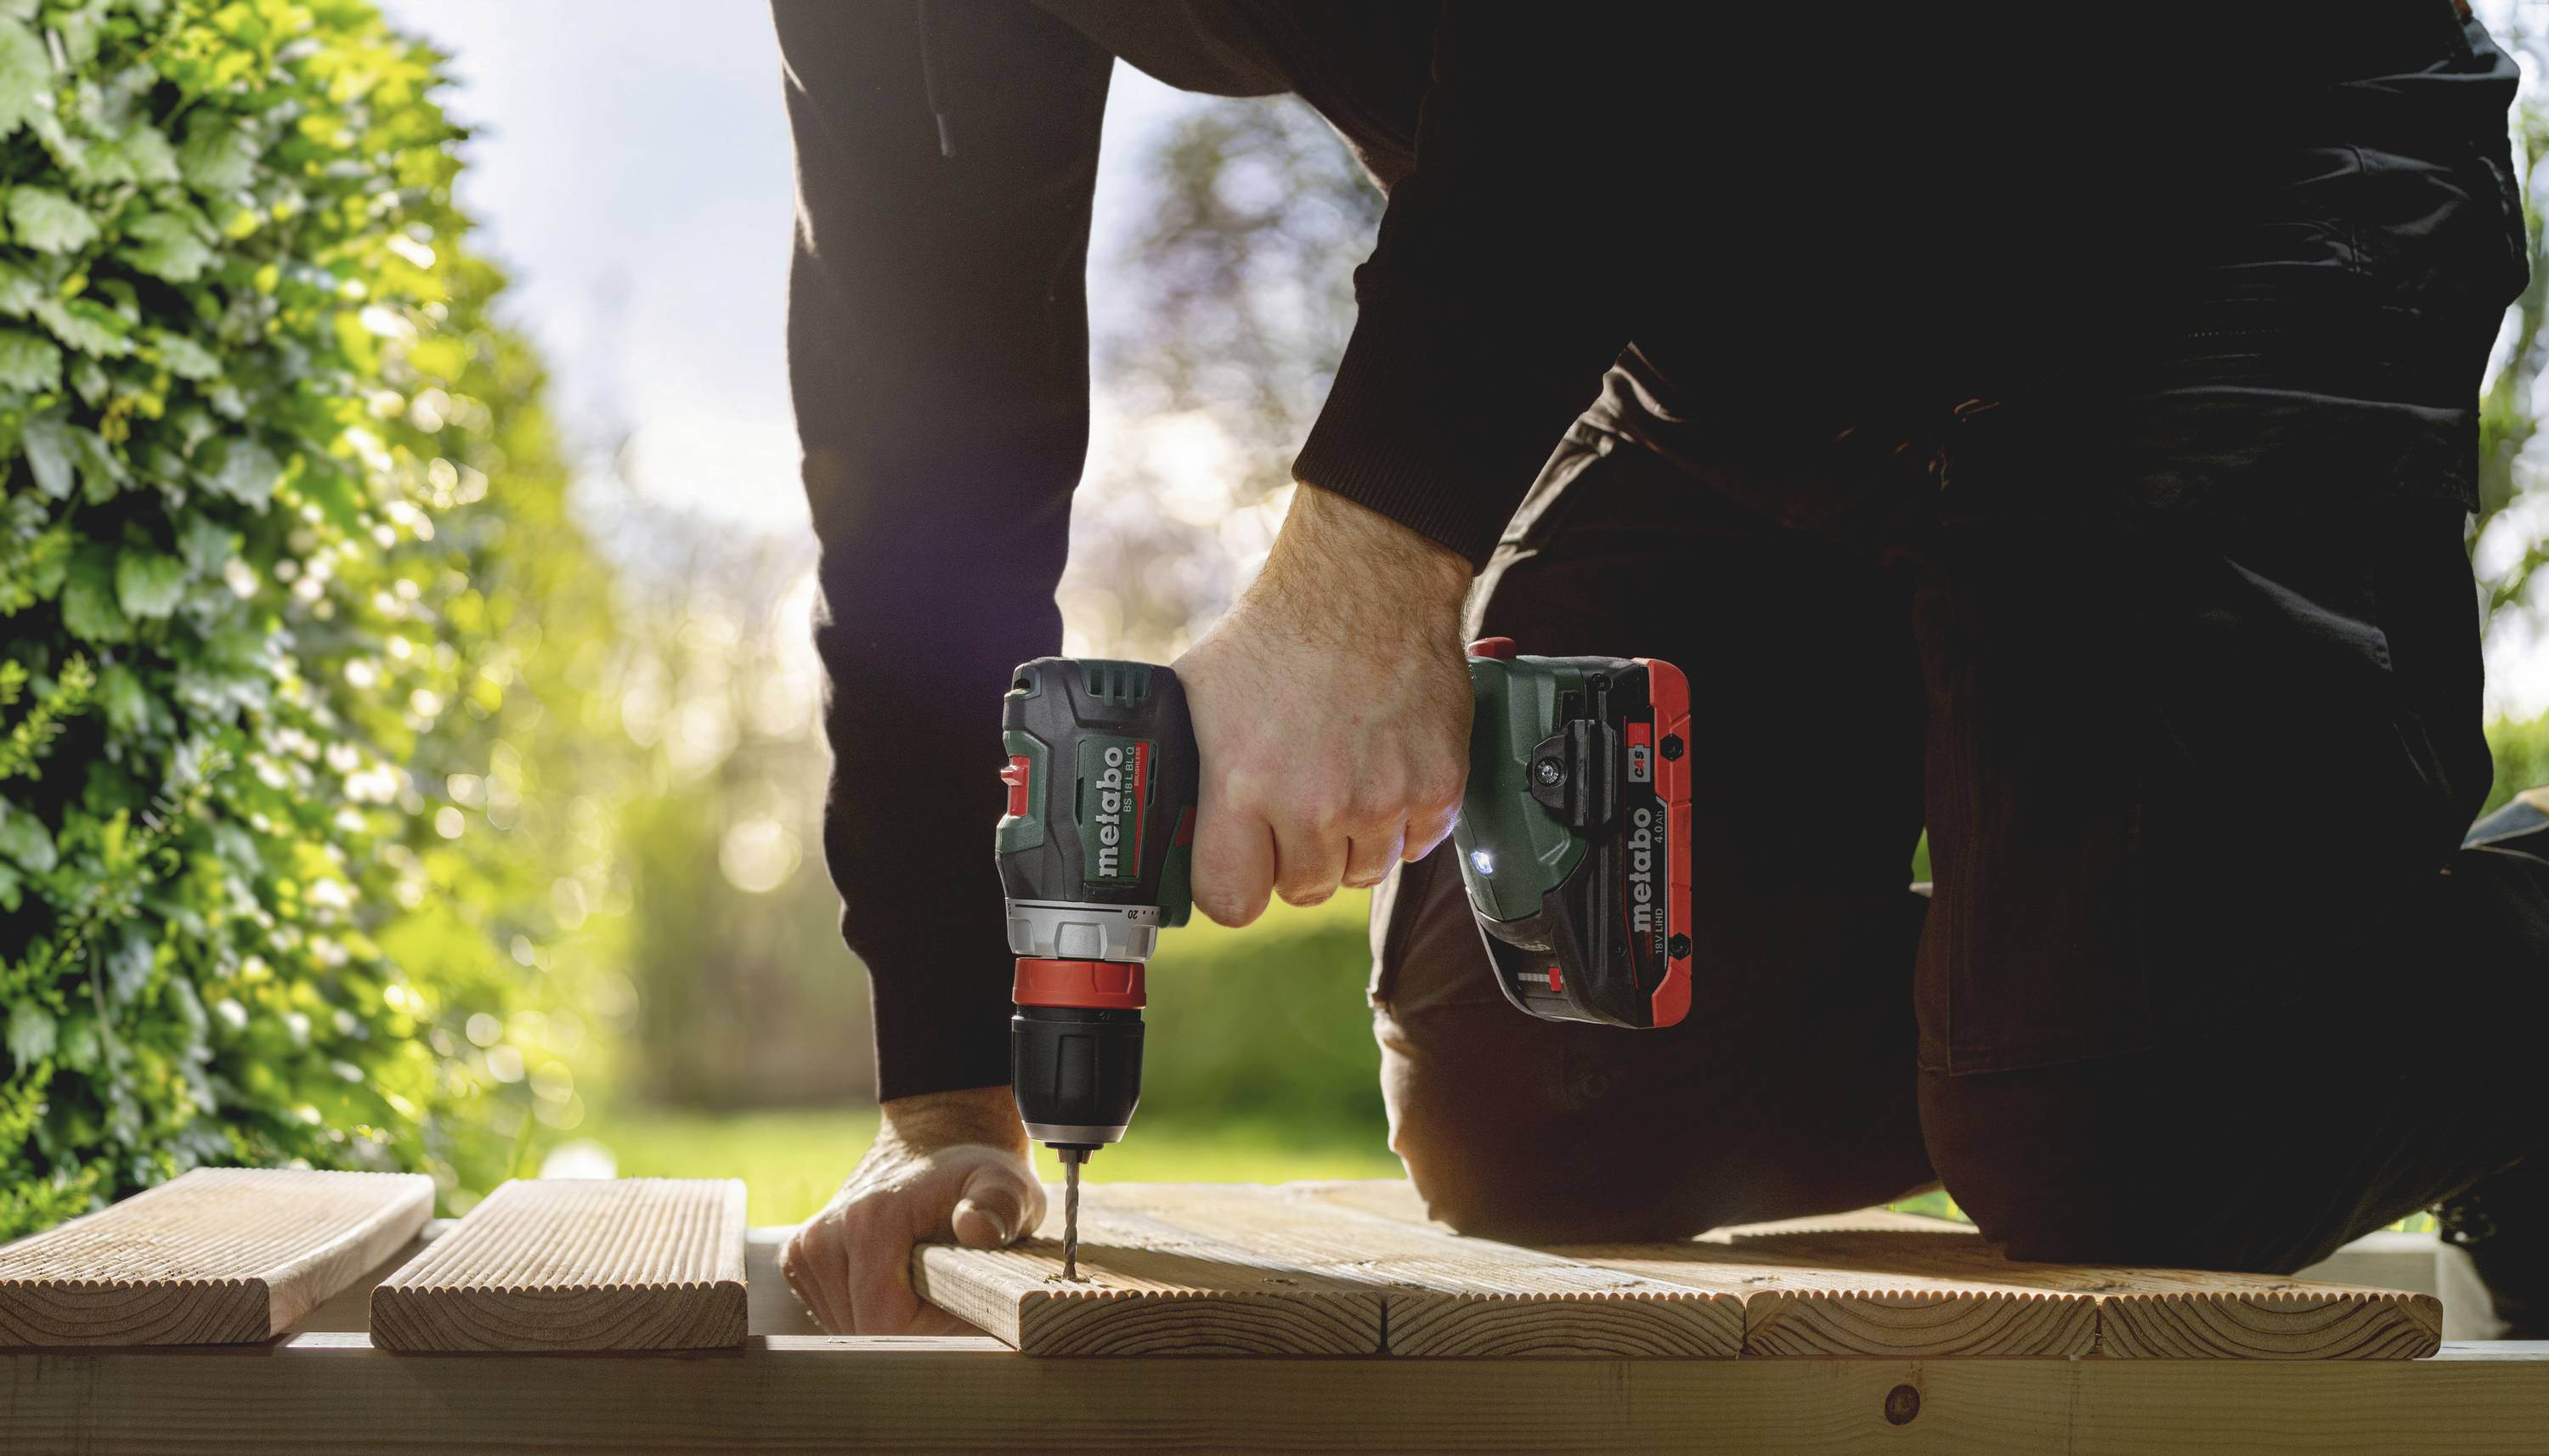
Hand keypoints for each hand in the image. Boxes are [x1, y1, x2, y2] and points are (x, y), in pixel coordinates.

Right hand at [779, 1085, 1045, 1334]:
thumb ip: (1000, 1207)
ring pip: (847, 1328)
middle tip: (941, 1284)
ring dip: (886, 1318)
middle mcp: (823, 1237)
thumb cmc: (973, 1180)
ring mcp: (805, 1250)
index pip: (885, 1325)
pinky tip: (889, 1275)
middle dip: (908, 1326)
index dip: (927, 1328)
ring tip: (916, 1276)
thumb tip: (978, 1229)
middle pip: (864, 1332)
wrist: (931, 1151)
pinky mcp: (798, 1260)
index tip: (953, 1296)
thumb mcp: (1004, 1186)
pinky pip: (834, 1314)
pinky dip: (866, 1307)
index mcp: (869, 1223)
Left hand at [1175, 484, 1473, 925]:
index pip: (1231, 902)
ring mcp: (1382, 800)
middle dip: (1294, 857)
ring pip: (1362, 874)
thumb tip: (1164, 821)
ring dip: (1351, 843)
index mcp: (1245, 785)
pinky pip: (1416, 846)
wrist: (1367, 585)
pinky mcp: (1438, 789)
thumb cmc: (1280, 634)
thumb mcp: (1197, 696)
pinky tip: (1383, 772)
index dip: (1232, 887)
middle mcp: (1315, 803)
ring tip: (1341, 781)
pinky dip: (1402, 822)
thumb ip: (1185, 770)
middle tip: (1294, 806)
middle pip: (1302, 890)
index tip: (1238, 868)